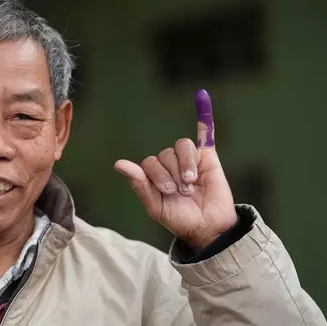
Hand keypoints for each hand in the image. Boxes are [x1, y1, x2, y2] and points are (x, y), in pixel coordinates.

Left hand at [114, 89, 236, 250]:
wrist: (208, 228)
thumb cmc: (179, 219)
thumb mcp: (155, 206)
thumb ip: (138, 184)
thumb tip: (118, 163)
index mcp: (153, 175)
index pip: (148, 163)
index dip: (157, 176)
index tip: (168, 192)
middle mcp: (169, 164)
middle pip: (164, 154)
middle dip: (172, 174)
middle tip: (183, 193)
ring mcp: (188, 159)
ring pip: (181, 146)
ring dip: (185, 166)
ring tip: (192, 184)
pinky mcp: (208, 156)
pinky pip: (205, 134)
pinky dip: (204, 116)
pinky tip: (202, 97)